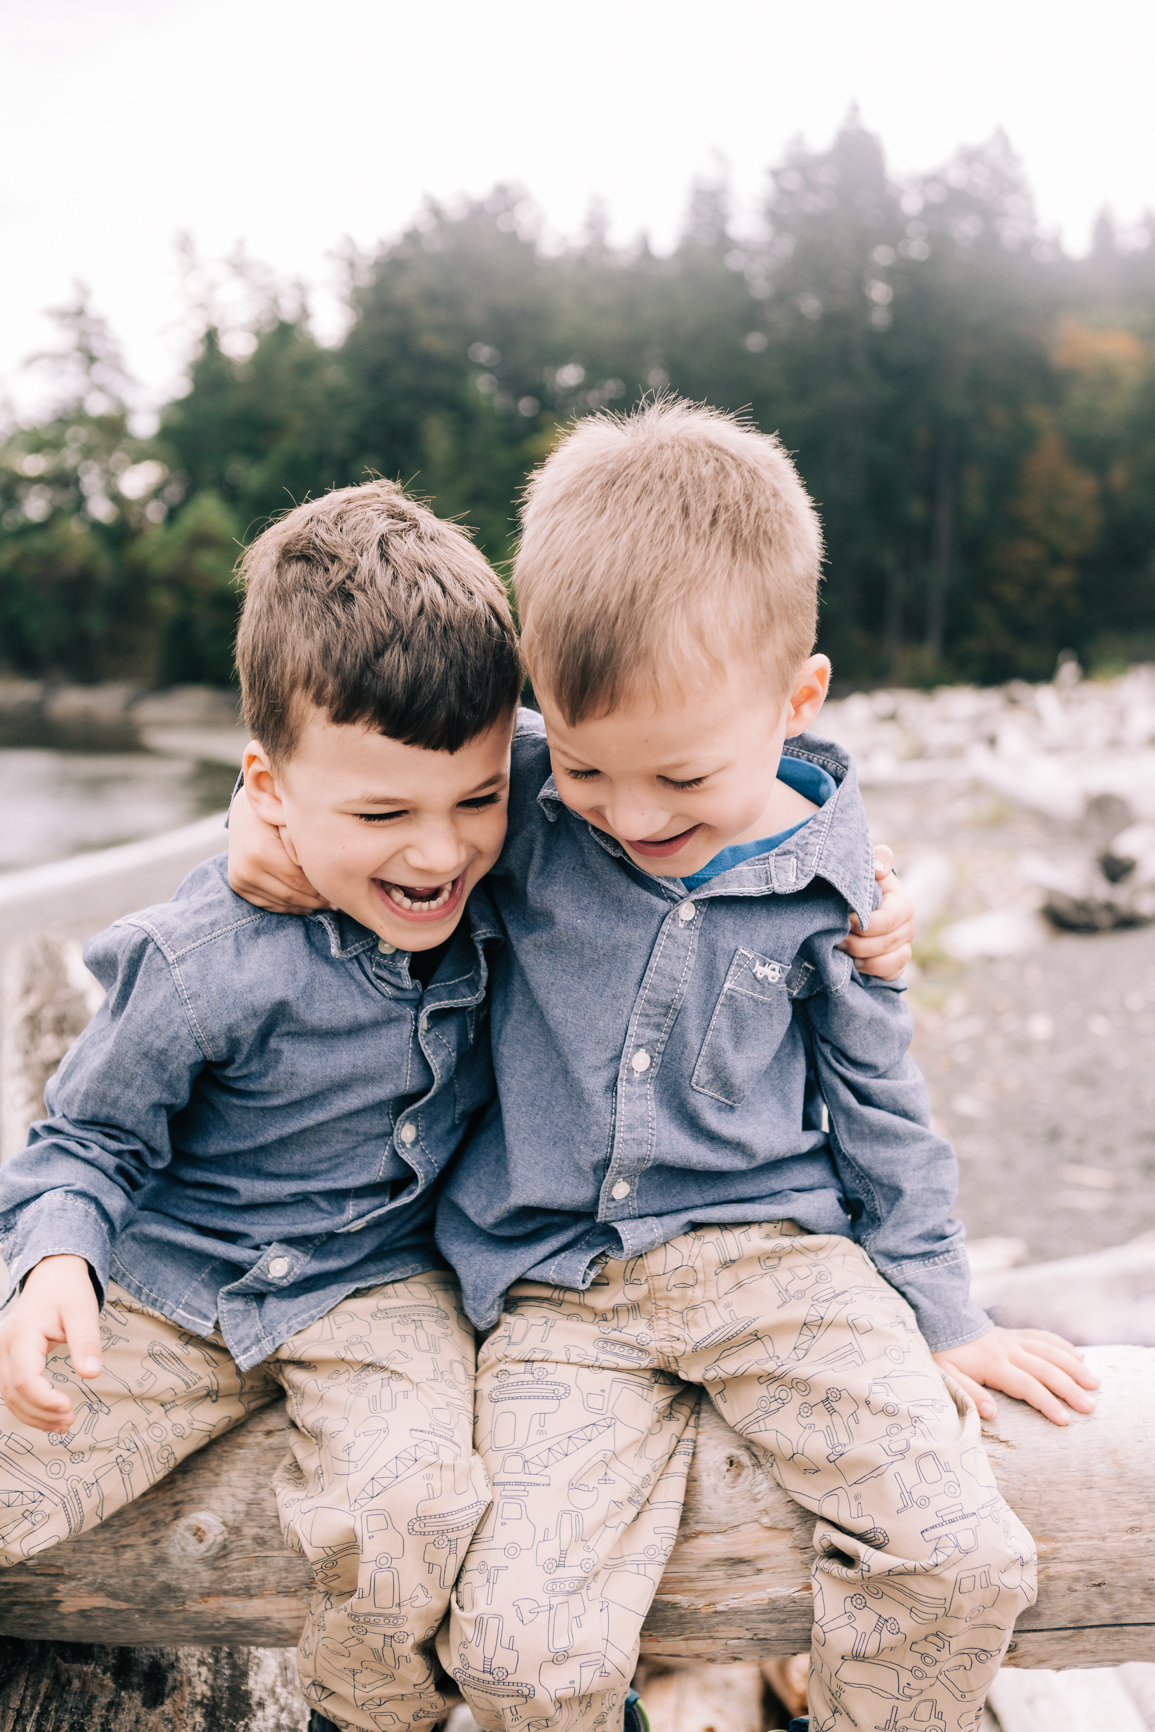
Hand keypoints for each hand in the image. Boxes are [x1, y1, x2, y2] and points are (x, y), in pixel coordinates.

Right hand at [0, 1255, 102, 1430]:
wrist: (52, 1275)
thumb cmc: (67, 1291)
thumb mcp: (83, 1310)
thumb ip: (86, 1341)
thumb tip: (92, 1374)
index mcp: (22, 1334)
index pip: (24, 1377)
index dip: (44, 1399)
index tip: (69, 1408)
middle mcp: (4, 1346)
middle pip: (13, 1392)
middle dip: (40, 1412)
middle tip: (70, 1421)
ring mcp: (2, 1354)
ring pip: (8, 1396)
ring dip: (33, 1415)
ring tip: (64, 1424)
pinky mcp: (7, 1360)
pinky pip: (11, 1390)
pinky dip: (29, 1407)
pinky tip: (51, 1416)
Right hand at [228, 768, 327, 913]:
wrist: (246, 809)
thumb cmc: (277, 810)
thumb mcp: (293, 819)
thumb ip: (305, 844)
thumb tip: (326, 872)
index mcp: (260, 852)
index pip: (300, 881)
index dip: (323, 890)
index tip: (341, 893)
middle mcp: (246, 870)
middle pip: (291, 895)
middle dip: (317, 901)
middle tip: (337, 903)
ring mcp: (239, 880)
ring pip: (281, 903)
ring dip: (305, 906)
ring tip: (325, 904)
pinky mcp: (237, 886)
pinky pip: (269, 904)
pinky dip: (289, 906)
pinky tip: (306, 903)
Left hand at [840, 845, 913, 979]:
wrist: (858, 905)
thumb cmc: (862, 885)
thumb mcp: (868, 868)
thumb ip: (877, 859)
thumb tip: (879, 869)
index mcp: (902, 903)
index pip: (890, 919)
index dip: (867, 924)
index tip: (847, 920)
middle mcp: (908, 927)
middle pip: (887, 943)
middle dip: (859, 944)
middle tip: (837, 939)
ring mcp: (904, 946)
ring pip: (891, 961)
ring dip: (864, 960)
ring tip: (844, 951)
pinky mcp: (896, 963)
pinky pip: (892, 975)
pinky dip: (873, 972)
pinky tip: (856, 965)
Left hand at [934, 1326, 1099, 1426]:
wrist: (944, 1321)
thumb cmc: (946, 1355)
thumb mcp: (947, 1376)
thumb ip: (969, 1393)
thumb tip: (991, 1413)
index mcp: (993, 1365)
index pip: (1026, 1386)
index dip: (1047, 1403)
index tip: (1065, 1421)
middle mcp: (1009, 1350)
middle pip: (1045, 1370)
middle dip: (1070, 1389)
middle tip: (1090, 1407)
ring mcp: (1015, 1340)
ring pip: (1050, 1352)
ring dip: (1074, 1367)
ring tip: (1095, 1383)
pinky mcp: (1017, 1334)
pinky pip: (1044, 1337)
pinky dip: (1063, 1346)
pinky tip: (1080, 1356)